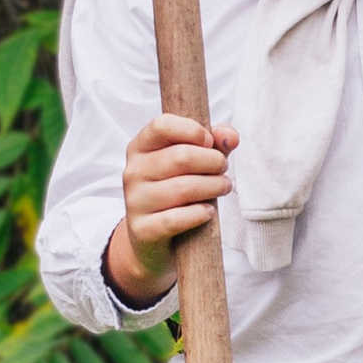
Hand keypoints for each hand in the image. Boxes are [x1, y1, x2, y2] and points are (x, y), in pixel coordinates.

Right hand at [108, 112, 238, 302]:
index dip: (193, 131)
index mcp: (141, 147)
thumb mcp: (197, 162)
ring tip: (223, 187)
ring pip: (183, 188)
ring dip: (214, 187)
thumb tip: (230, 136)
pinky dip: (199, 214)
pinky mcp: (142, 229)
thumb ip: (216, 143)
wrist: (154, 238)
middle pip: (181, 157)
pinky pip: (175, 219)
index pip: (162, 125)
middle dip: (214, 162)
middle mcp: (132, 171)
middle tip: (224, 170)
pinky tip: (208, 212)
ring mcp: (134, 201)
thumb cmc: (180, 188)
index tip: (210, 143)